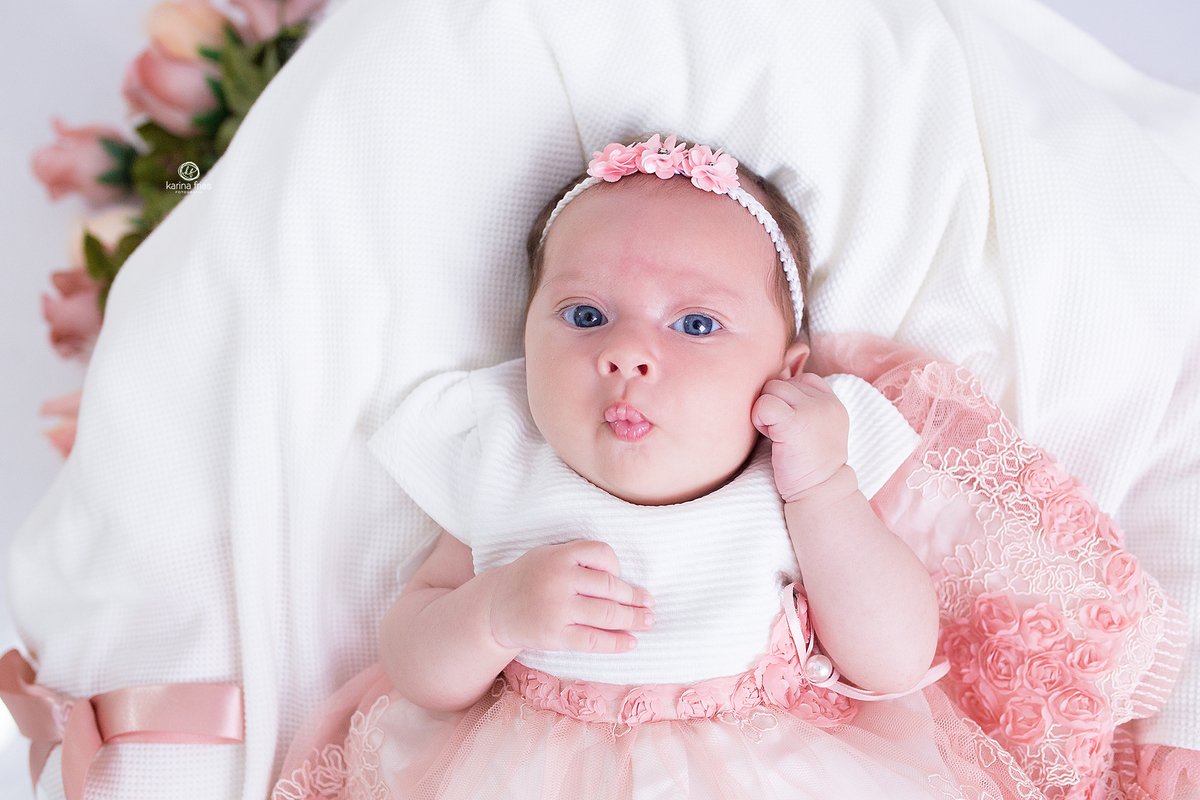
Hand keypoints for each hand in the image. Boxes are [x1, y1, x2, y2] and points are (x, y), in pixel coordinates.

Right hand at [488, 540, 654, 652]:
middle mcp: (559, 579)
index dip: (617, 566)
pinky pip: (594, 640)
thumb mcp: (547, 556)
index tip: (621, 577)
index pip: (602, 553)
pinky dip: (617, 642)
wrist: (495, 608)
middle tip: (650, 604)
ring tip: (648, 621)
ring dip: (634, 619)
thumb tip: (621, 575)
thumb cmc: (528, 579)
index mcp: (559, 556)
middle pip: (610, 587)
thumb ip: (577, 560)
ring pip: (607, 614)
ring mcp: (557, 608)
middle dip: (635, 597)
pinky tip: (631, 643)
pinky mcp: (555, 635)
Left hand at [752, 373, 849, 501]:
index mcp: (832, 402)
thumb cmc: (809, 465)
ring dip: (765, 411)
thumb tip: (773, 388)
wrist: (820, 492)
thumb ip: (803, 406)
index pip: (802, 379)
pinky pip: (764, 404)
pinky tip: (770, 436)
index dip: (787, 398)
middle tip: (780, 432)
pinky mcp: (794, 422)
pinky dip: (759, 418)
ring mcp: (812, 409)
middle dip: (774, 405)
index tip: (788, 423)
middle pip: (782, 382)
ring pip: (771, 388)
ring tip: (775, 434)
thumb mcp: (816, 428)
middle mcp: (825, 402)